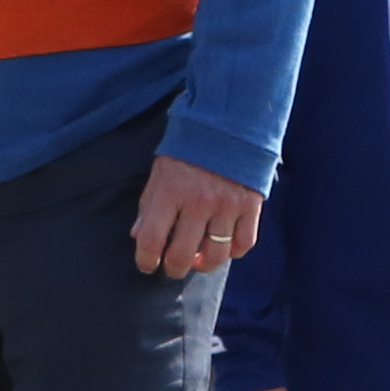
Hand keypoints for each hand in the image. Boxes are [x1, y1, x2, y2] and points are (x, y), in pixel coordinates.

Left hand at [130, 155, 261, 278]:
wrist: (231, 122)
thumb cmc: (189, 149)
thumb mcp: (160, 172)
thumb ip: (149, 206)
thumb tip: (138, 238)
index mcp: (170, 192)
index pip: (151, 241)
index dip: (145, 260)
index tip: (146, 264)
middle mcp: (199, 202)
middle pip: (182, 256)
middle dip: (173, 269)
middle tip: (171, 267)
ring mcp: (227, 205)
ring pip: (215, 256)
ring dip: (203, 265)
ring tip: (197, 260)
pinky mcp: (251, 206)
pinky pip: (243, 244)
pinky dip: (233, 252)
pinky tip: (222, 247)